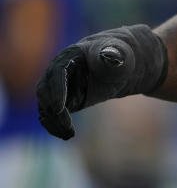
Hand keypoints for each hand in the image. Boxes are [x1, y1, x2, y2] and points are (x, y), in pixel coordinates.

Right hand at [35, 24, 167, 139]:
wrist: (117, 66)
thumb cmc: (118, 57)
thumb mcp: (119, 54)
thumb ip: (113, 54)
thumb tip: (109, 55)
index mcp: (69, 55)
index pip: (57, 72)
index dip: (57, 89)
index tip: (60, 108)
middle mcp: (56, 71)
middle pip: (45, 91)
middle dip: (53, 109)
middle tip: (67, 126)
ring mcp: (56, 87)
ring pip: (46, 106)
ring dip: (53, 122)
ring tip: (69, 134)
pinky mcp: (60, 101)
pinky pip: (51, 115)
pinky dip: (55, 126)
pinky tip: (67, 135)